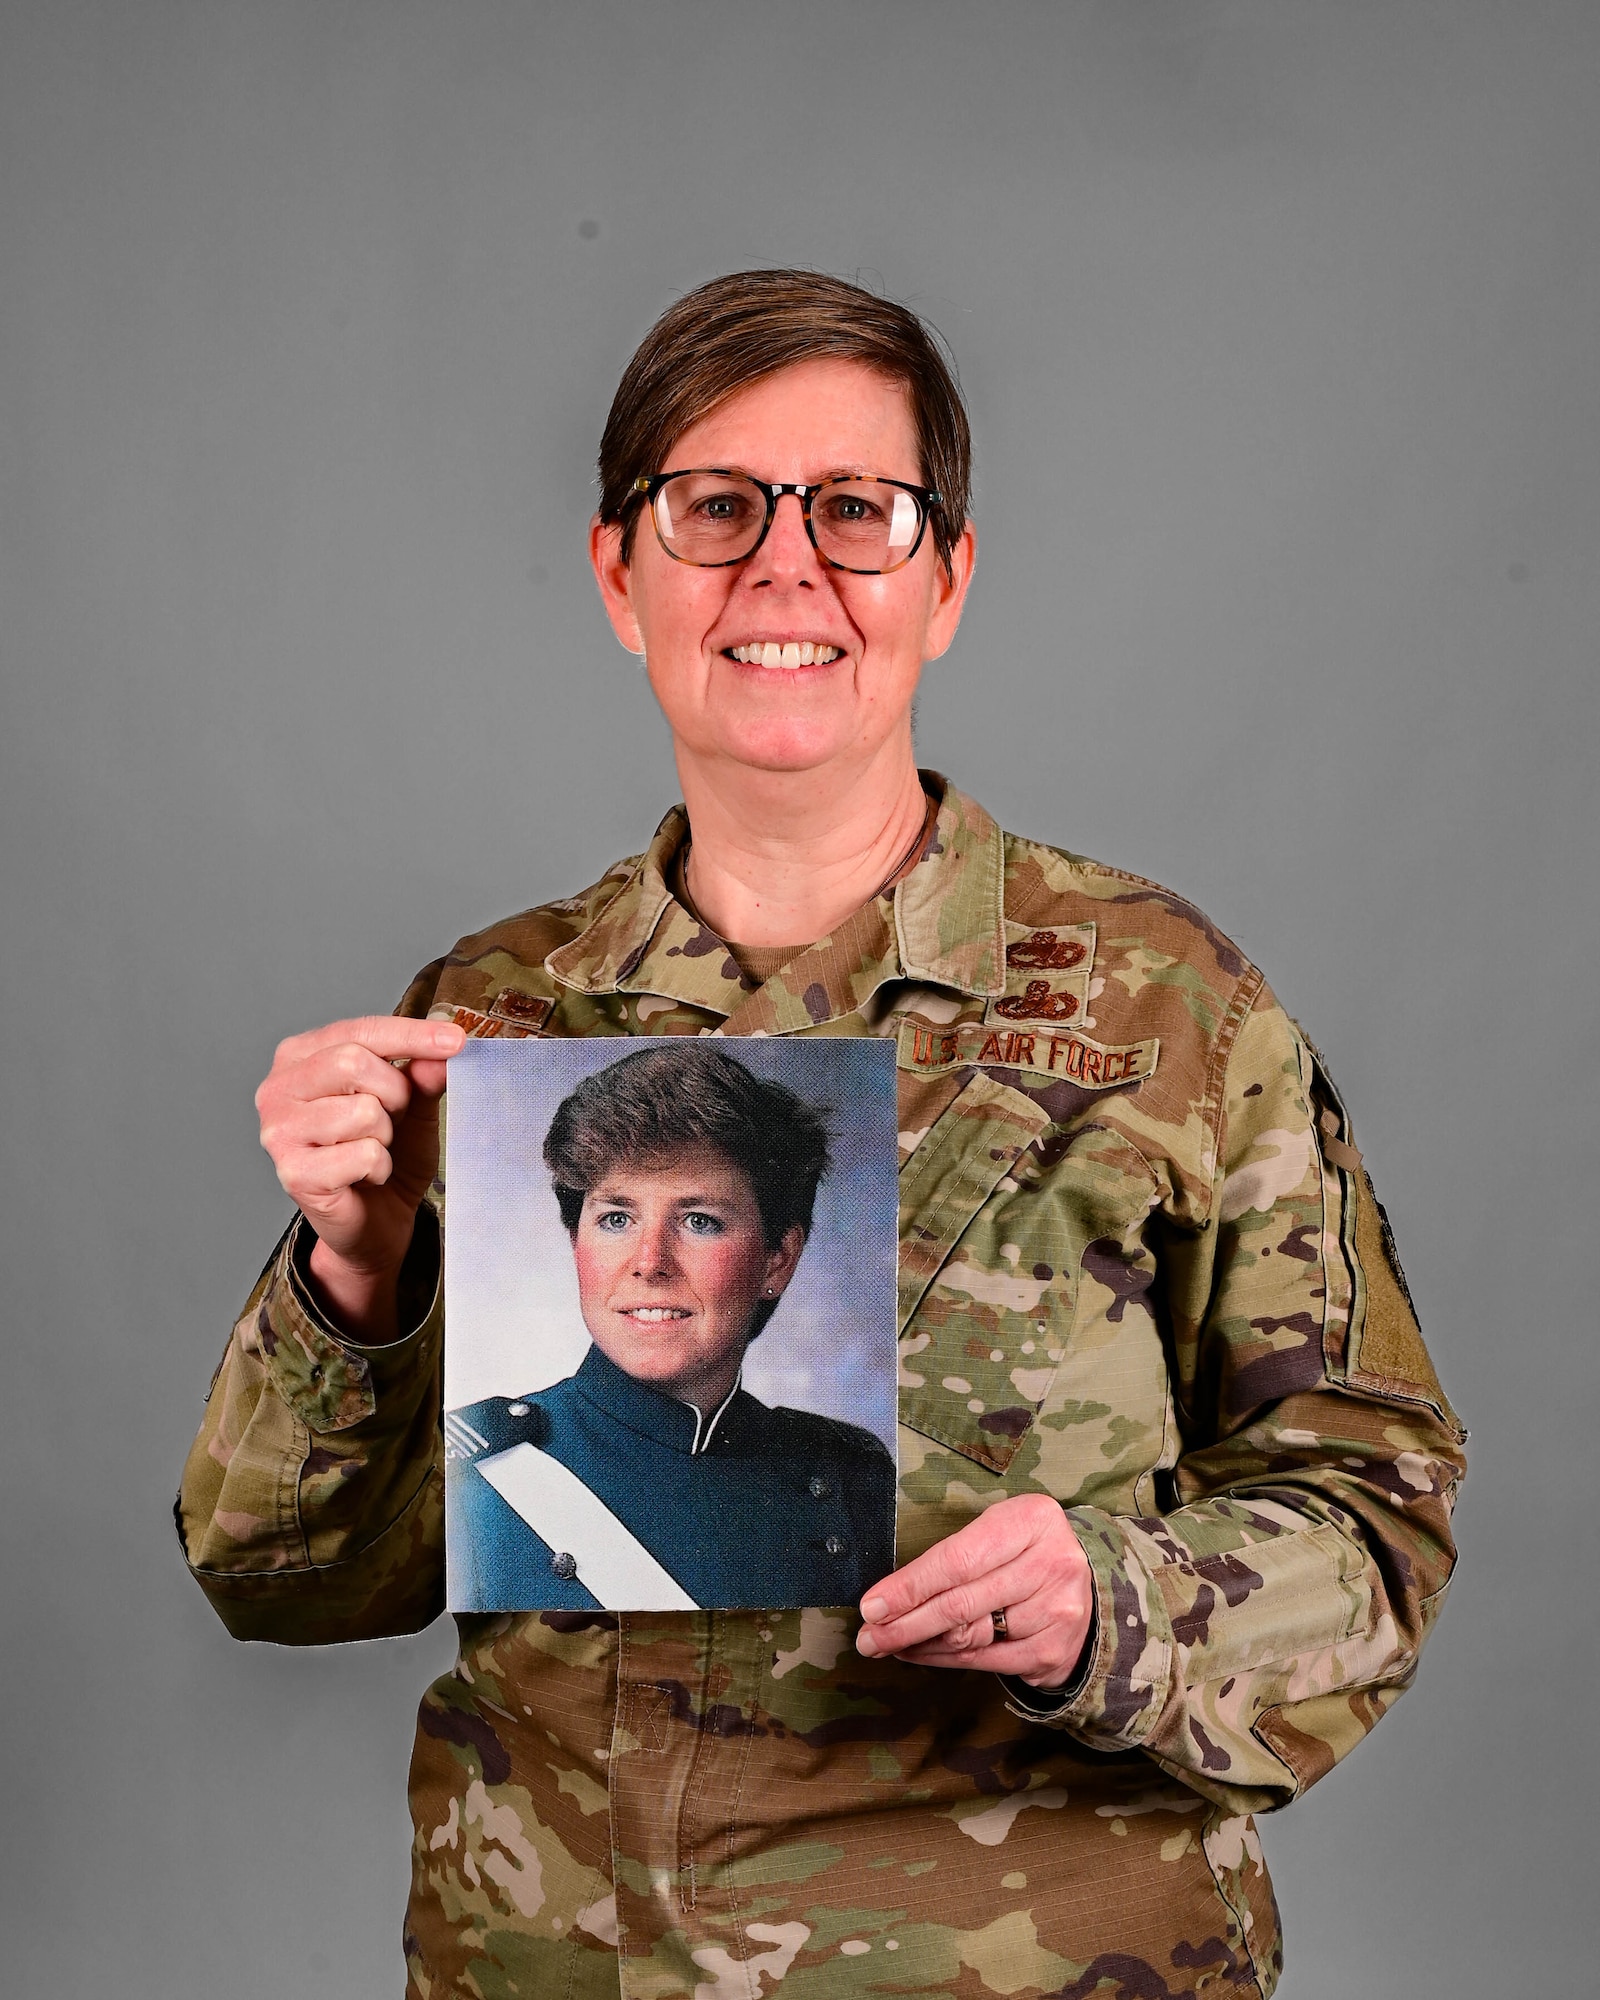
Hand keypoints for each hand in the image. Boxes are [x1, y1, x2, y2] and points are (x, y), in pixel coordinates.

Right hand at [254, 1015, 464, 1336]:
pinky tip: (366, 1176)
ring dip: (386, 1135)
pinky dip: (379, 1166)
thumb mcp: (413, 1107)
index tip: (456, 1040)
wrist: (374, 1223)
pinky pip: (362, 1153)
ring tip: (375, 1149)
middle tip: (395, 1121)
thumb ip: (422, 1077)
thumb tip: (441, 1054)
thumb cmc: (386, 1155)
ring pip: (362, 1110)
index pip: (359, 1030)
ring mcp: (278, 1131)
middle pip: (354, 1062)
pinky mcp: (293, 1172)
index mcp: (301, 1057)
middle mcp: (278, 1088)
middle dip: (394, 1093)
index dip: (411, 1034)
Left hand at [855, 1493, 1093, 1687]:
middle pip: (961, 1603)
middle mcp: (1051, 1564)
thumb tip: (890, 1596)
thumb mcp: (998, 1529)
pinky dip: (947, 1659)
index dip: (910, 1586)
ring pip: (971, 1636)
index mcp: (1032, 1520)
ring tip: (887, 1645)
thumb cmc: (1024, 1549)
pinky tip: (921, 1653)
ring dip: (920, 1644)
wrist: (1087, 1583)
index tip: (872, 1606)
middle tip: (867, 1638)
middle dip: (905, 1624)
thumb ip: (954, 1555)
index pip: (957, 1560)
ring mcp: (1056, 1611)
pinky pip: (986, 1661)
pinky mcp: (1053, 1650)